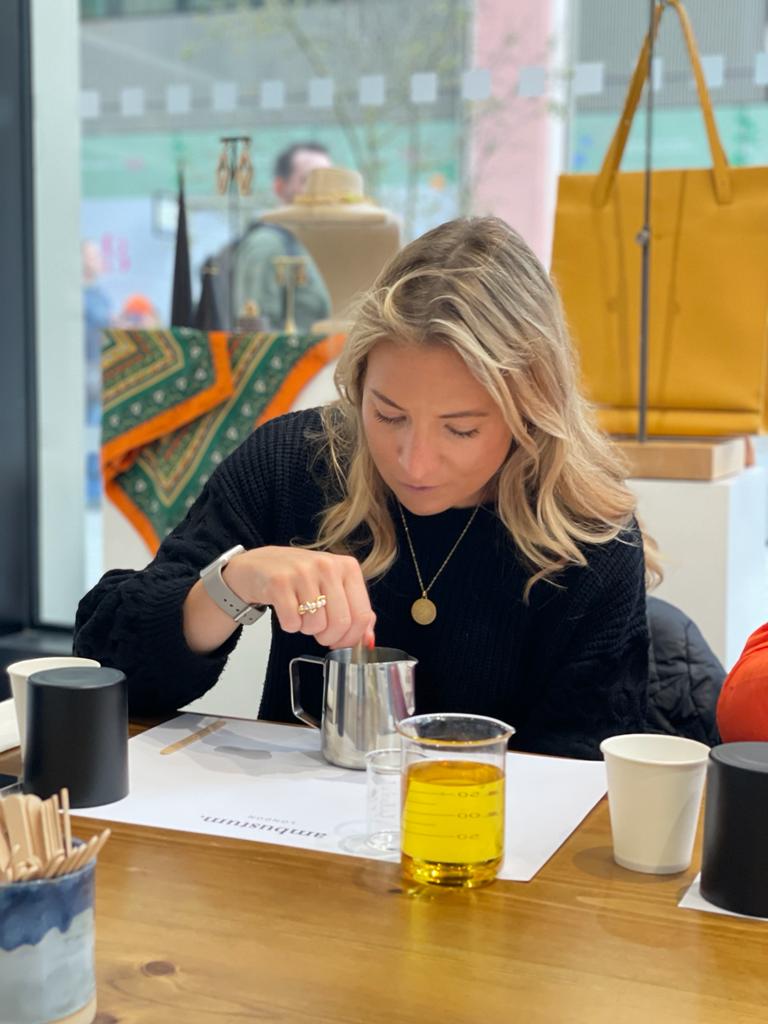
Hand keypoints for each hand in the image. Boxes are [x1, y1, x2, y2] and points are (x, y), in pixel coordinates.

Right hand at [223, 546, 375, 649]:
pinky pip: (292, 623)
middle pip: (340, 623)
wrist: (259, 566)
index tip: (341, 640)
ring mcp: (303, 572)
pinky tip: (286, 610)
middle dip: (329, 637)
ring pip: (316, 625)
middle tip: (319, 632)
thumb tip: (368, 640)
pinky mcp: (279, 582)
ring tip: (301, 614)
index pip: (362, 614)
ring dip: (306, 629)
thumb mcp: (333, 588)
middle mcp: (327, 566)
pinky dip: (289, 625)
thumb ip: (355, 612)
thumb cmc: (299, 578)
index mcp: (347, 567)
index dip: (352, 637)